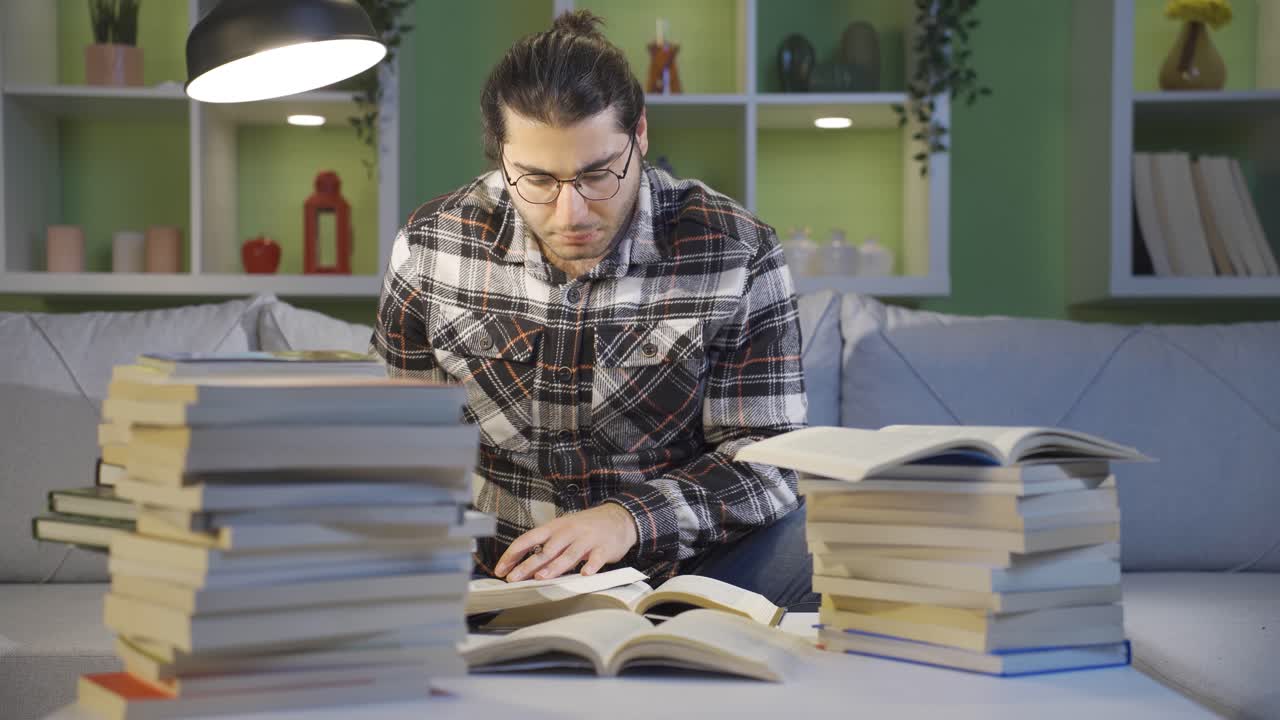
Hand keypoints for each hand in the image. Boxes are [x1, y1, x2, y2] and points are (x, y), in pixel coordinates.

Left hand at [494, 503, 637, 581]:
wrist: (618, 518)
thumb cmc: (585, 528)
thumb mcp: (563, 530)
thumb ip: (546, 547)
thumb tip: (523, 566)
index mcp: (555, 527)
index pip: (529, 539)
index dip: (513, 554)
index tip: (501, 568)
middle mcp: (569, 532)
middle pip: (546, 550)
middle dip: (528, 565)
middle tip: (514, 578)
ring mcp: (587, 539)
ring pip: (569, 554)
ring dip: (554, 566)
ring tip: (541, 577)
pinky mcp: (604, 548)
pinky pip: (597, 558)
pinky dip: (591, 566)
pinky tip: (585, 574)